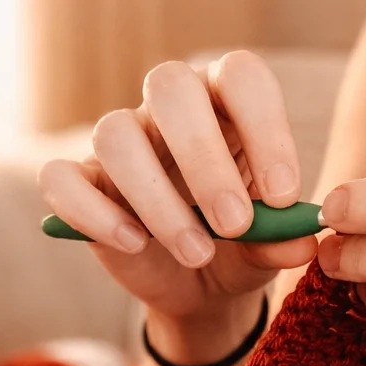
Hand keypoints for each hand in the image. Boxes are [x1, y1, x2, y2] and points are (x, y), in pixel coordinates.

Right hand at [38, 51, 316, 333]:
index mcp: (226, 105)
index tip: (284, 197)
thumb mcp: (268, 250)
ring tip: (197, 253)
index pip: (240, 77)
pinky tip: (134, 244)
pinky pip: (62, 178)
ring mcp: (122, 143)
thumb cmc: (241, 248)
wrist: (201, 289)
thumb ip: (282, 241)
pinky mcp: (84, 185)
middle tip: (235, 225)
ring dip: (159, 201)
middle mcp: (169, 111)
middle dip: (206, 160)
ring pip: (116, 135)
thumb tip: (303, 243)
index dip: (265, 128)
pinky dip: (94, 212)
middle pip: (171, 88)